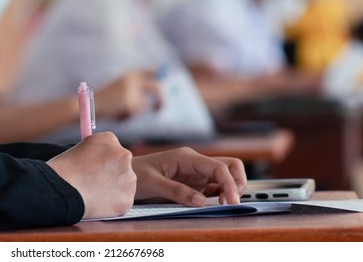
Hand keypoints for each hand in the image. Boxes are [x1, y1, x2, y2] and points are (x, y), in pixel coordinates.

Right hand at [46, 132, 136, 218]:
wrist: (62, 190)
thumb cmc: (63, 170)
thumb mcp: (78, 148)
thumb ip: (94, 152)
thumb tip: (99, 162)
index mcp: (109, 139)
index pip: (112, 150)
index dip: (102, 162)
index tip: (94, 169)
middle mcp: (124, 156)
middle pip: (121, 167)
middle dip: (111, 176)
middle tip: (94, 184)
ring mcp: (128, 179)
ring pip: (124, 186)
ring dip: (112, 191)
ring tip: (91, 194)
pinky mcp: (127, 200)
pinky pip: (121, 203)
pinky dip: (111, 206)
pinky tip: (95, 204)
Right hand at [94, 70, 161, 120]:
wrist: (89, 105)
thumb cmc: (101, 100)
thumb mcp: (117, 89)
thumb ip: (133, 88)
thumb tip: (148, 96)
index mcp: (129, 74)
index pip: (151, 71)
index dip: (158, 75)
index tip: (163, 83)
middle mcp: (132, 79)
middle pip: (156, 87)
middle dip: (161, 99)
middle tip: (159, 109)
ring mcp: (131, 90)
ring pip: (144, 105)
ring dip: (134, 112)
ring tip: (119, 112)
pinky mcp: (130, 101)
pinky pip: (135, 112)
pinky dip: (127, 116)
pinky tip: (116, 114)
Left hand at [132, 147, 246, 205]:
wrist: (125, 174)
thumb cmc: (135, 174)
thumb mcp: (153, 183)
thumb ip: (176, 191)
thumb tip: (201, 201)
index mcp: (186, 157)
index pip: (218, 167)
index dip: (230, 183)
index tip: (231, 201)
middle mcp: (195, 163)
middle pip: (229, 166)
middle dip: (237, 182)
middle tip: (231, 202)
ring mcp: (196, 173)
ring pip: (225, 176)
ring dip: (230, 189)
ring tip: (224, 205)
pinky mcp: (194, 184)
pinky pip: (215, 187)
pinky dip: (221, 195)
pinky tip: (216, 205)